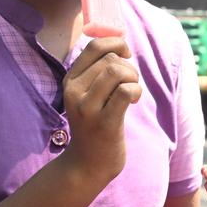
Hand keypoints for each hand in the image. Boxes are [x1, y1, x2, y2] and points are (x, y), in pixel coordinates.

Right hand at [60, 37, 142, 182]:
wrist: (88, 164)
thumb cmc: (95, 124)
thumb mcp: (88, 95)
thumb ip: (98, 71)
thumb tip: (121, 42)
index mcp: (70, 81)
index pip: (93, 46)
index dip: (116, 44)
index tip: (126, 56)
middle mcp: (74, 92)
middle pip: (110, 59)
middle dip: (128, 67)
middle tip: (130, 84)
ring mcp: (87, 108)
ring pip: (117, 71)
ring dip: (133, 78)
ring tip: (131, 91)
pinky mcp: (104, 122)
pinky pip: (125, 91)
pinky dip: (135, 90)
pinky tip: (133, 100)